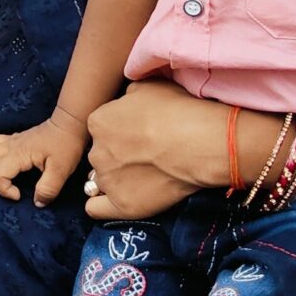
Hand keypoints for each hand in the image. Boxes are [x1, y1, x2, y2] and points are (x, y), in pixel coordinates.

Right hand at [0, 114, 88, 205]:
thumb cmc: (66, 145)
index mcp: (19, 154)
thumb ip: (48, 189)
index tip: (19, 195)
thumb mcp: (61, 171)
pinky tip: (4, 164)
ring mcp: (11, 141)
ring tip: (2, 176)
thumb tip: (38, 202)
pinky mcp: (14, 139)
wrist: (69, 124)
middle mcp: (11, 146)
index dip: (4, 189)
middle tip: (9, 186)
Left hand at [83, 82, 222, 220]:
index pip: (101, 129)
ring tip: (145, 175)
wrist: (199, 143)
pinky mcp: (122, 204)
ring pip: (102, 179)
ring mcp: (108, 180)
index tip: (140, 133)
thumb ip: (129, 97)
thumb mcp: (148, 87)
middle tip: (146, 153)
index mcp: (98, 122)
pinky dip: (103, 205)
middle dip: (118, 154)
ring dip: (117, 177)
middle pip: (102, 154)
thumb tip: (127, 103)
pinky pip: (96, 208)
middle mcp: (96, 151)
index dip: (120, 131)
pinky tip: (119, 198)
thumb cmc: (178, 112)